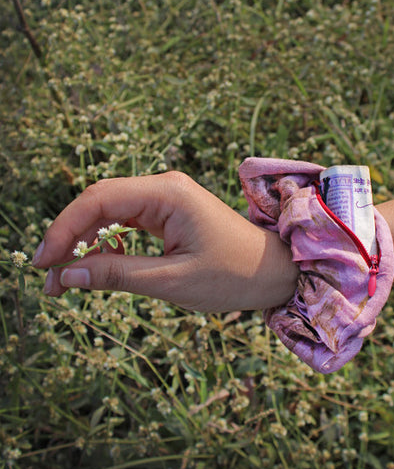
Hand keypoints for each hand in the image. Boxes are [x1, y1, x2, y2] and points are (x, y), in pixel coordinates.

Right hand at [32, 172, 298, 311]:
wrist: (275, 272)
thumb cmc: (233, 275)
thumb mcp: (171, 281)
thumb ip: (117, 274)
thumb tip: (66, 275)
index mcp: (167, 193)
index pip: (100, 199)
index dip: (65, 228)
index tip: (43, 263)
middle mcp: (163, 187)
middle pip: (100, 202)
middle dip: (71, 237)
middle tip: (49, 278)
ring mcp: (166, 198)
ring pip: (110, 213)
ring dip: (85, 242)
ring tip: (64, 279)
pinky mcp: (168, 213)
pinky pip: (127, 223)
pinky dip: (106, 243)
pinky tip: (96, 266)